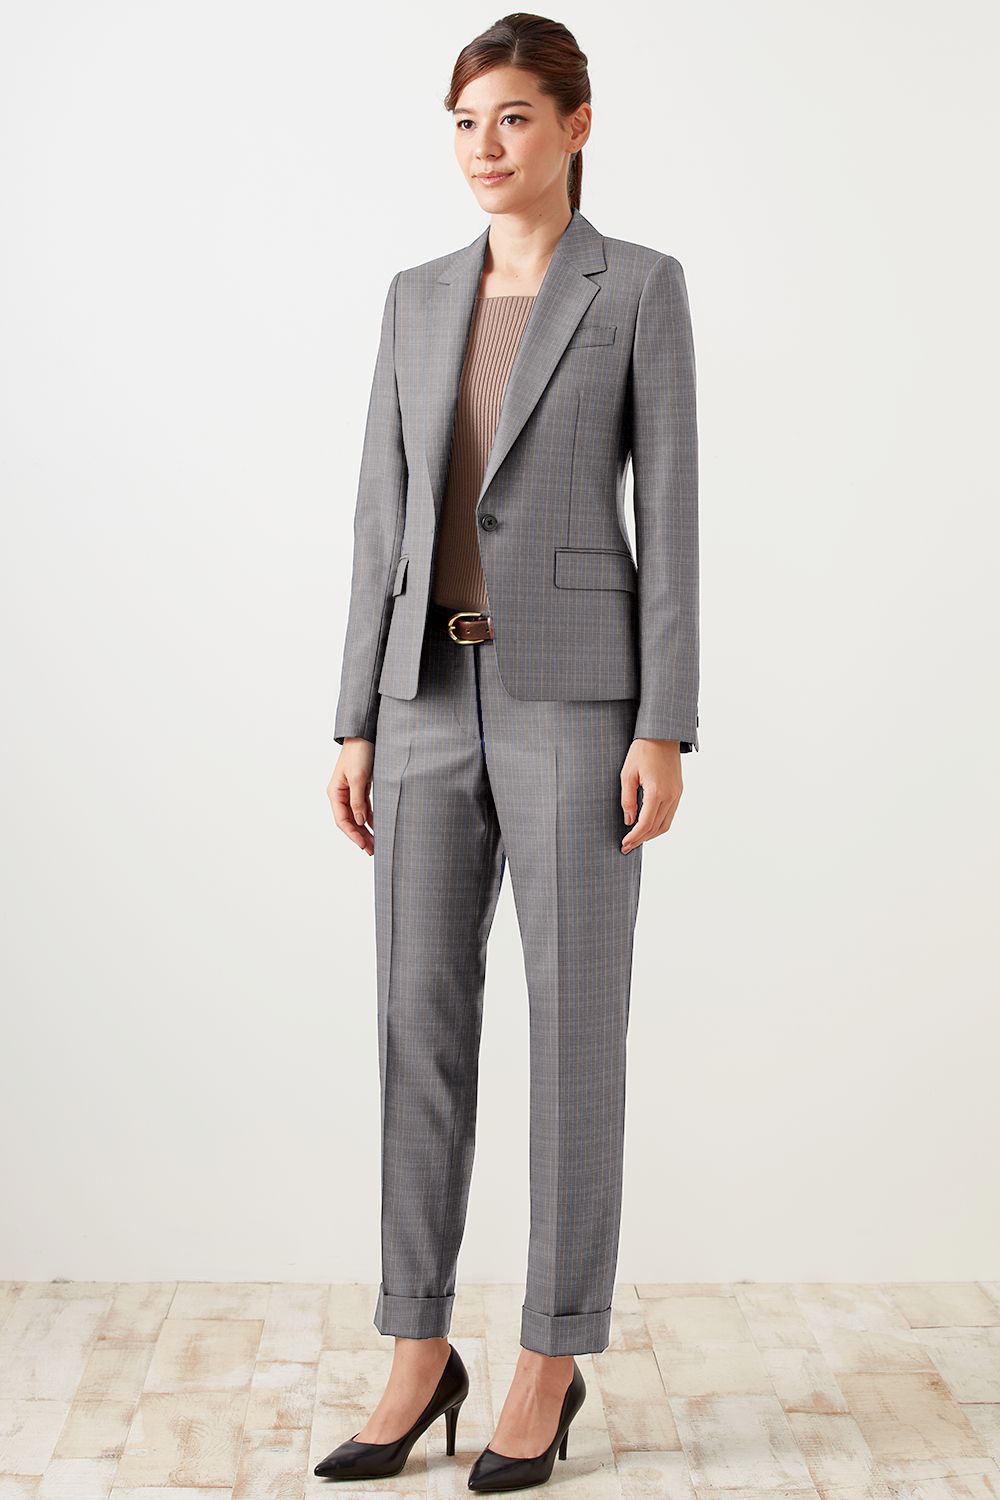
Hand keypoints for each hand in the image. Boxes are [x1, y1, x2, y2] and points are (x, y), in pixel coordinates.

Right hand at [327, 738, 375, 854]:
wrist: (365, 735)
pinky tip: (378, 827)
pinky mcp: (361, 788)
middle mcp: (341, 794)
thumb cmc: (359, 753)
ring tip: (377, 843)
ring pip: (358, 816)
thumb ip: (358, 801)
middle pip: (350, 821)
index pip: (342, 820)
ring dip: (366, 830)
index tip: (364, 845)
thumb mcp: (358, 778)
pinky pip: (365, 808)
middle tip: (373, 850)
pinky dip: (371, 818)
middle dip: (360, 836)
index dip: (353, 835)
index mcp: (335, 793)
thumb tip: (360, 822)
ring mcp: (352, 791)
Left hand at [620, 739, 682, 852]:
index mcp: (657, 792)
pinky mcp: (678, 791)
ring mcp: (677, 794)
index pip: (645, 824)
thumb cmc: (642, 751)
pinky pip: (670, 815)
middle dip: (641, 840)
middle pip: (656, 828)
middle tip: (627, 847)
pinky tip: (647, 826)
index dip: (634, 837)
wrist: (662, 735)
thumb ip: (627, 800)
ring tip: (636, 839)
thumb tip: (629, 821)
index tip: (624, 844)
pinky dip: (658, 825)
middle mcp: (670, 796)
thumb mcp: (627, 774)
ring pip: (665, 824)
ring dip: (651, 835)